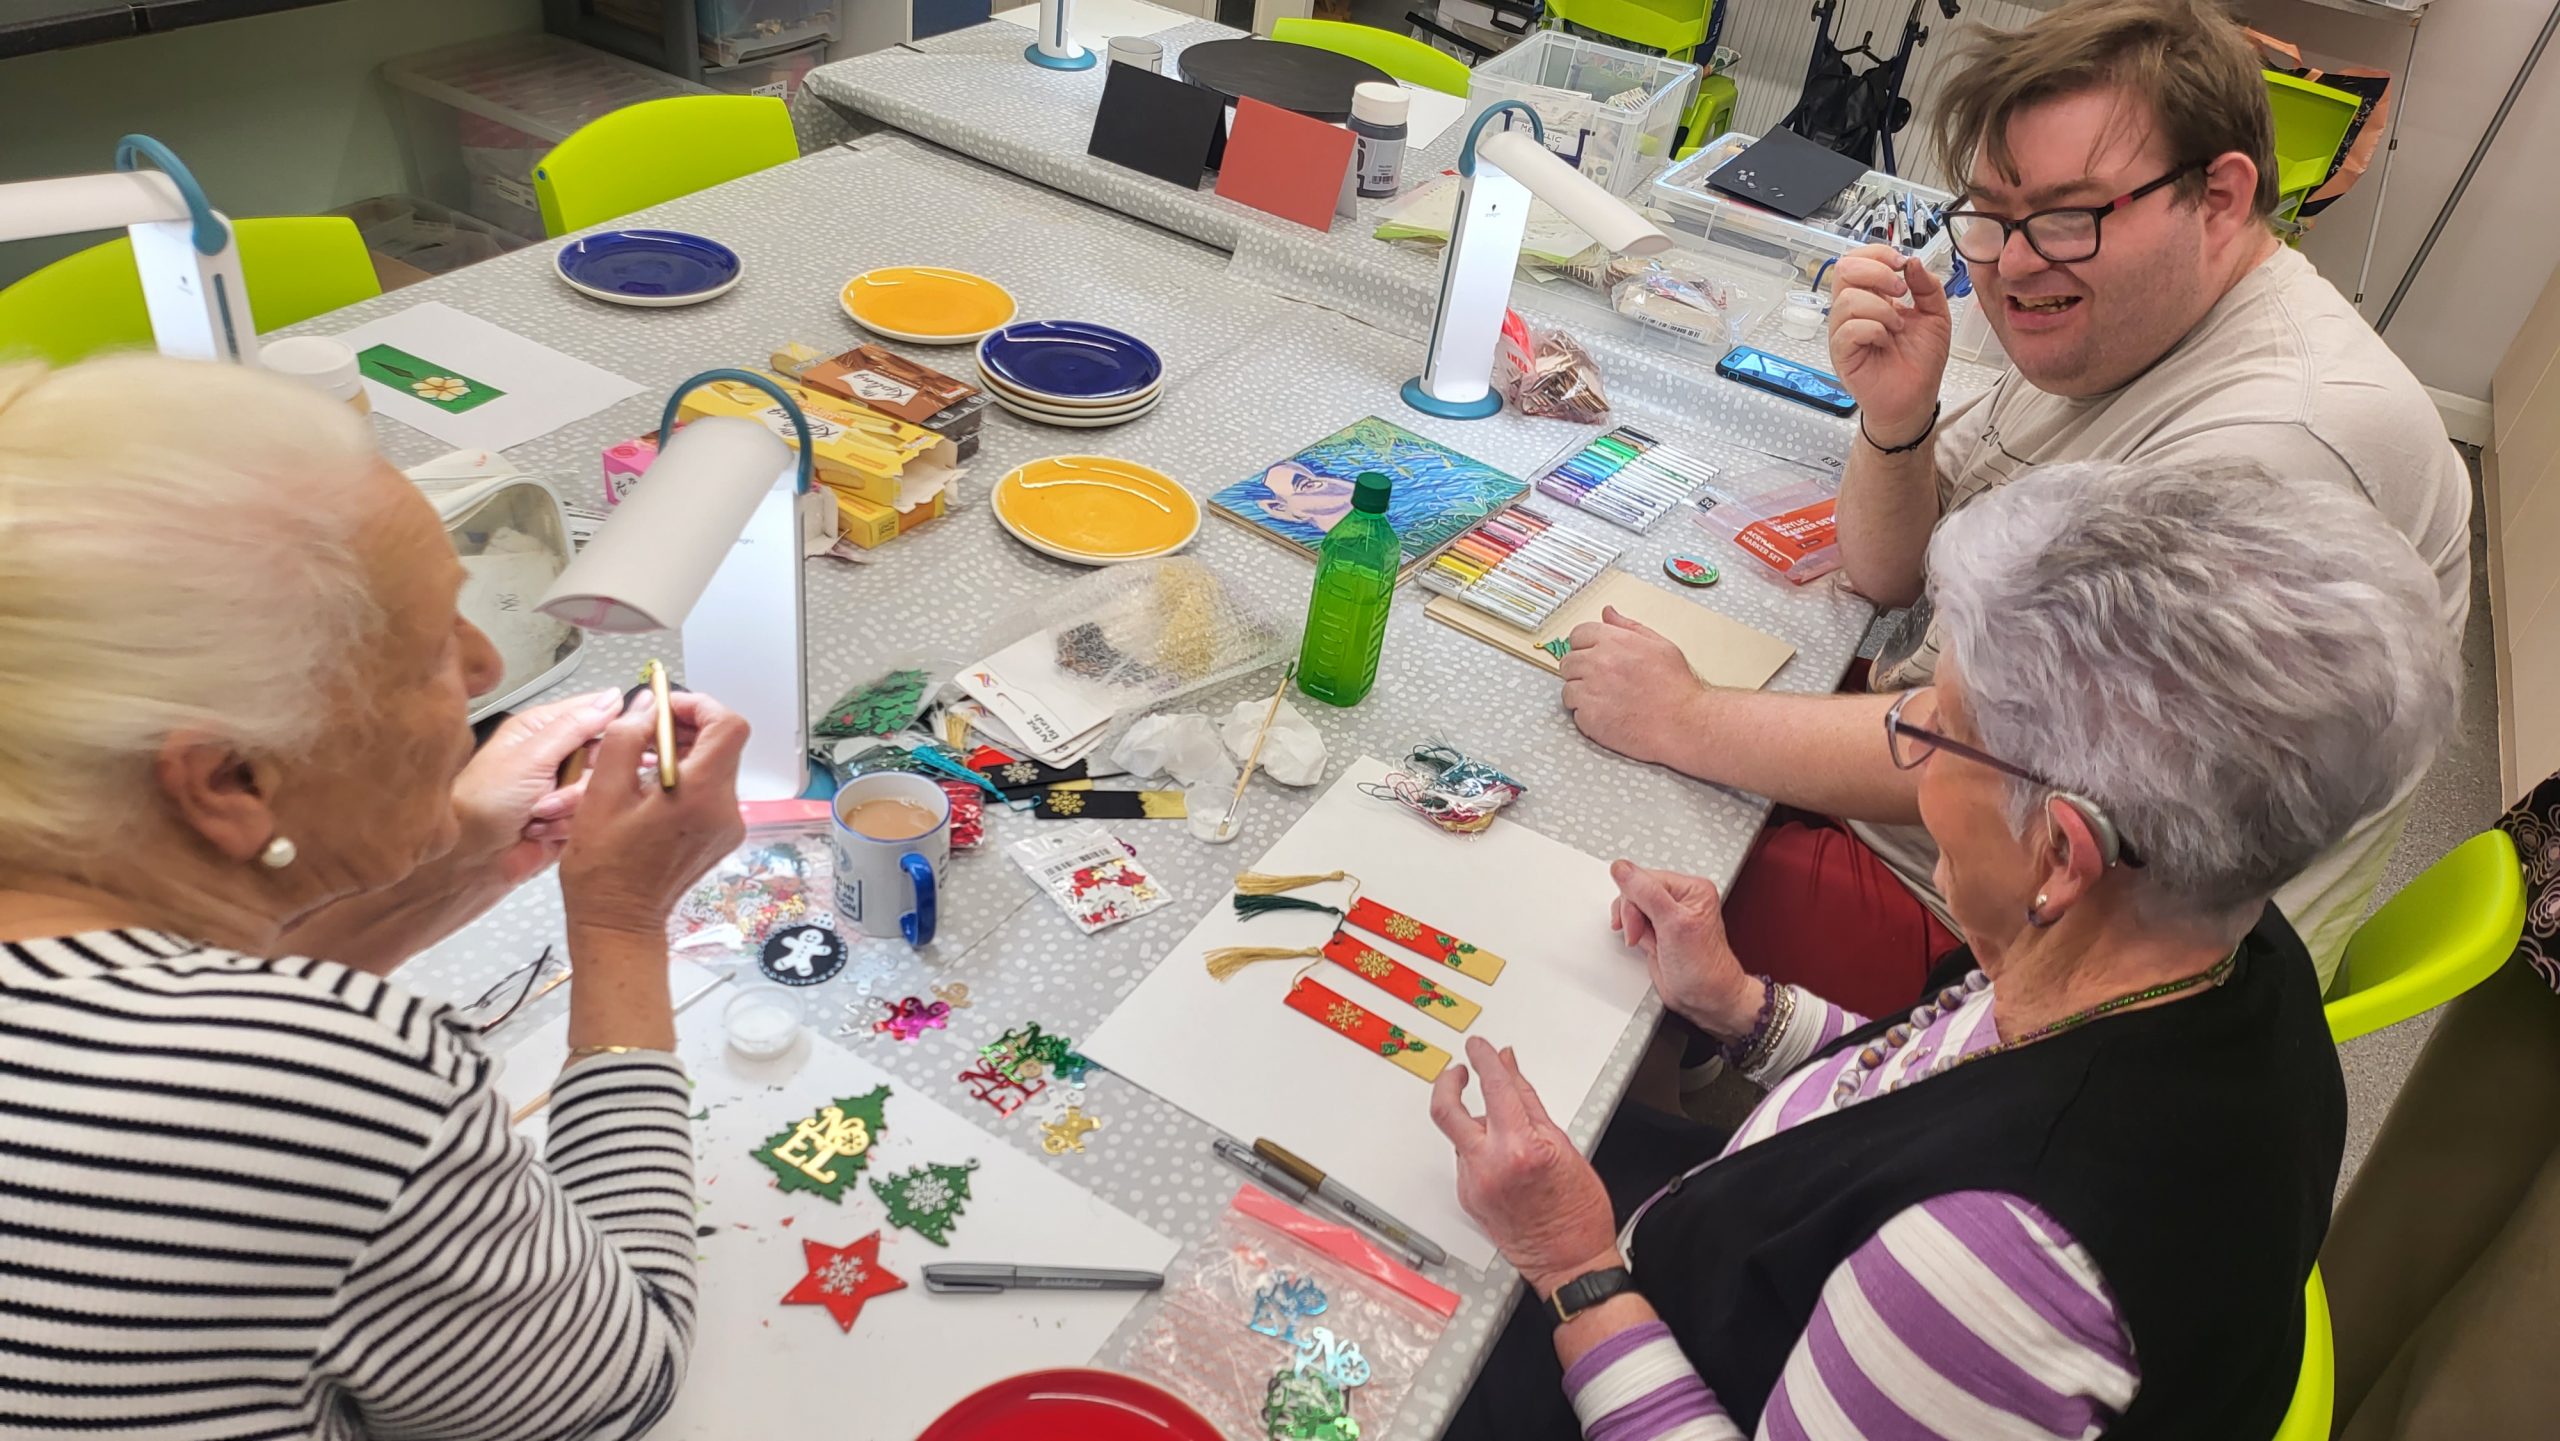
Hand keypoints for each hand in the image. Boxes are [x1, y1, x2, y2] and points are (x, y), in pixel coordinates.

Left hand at [450, 689, 622, 888]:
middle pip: (604, 755)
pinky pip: (591, 816)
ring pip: (600, 789)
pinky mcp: (568, 818)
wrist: (470, 858)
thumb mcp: (530, 756)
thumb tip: (611, 698)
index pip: (594, 712)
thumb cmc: (483, 802)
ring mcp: (562, 788)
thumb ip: (574, 727)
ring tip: (539, 814)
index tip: (629, 738)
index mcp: (542, 729)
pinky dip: (568, 826)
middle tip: (559, 786)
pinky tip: (541, 831)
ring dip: (571, 805)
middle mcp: (554, 755)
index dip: (615, 724)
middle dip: (585, 777)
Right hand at [558, 690, 750, 940]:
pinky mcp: (721, 836)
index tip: (665, 708)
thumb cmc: (604, 867)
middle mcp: (725, 809)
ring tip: (642, 760)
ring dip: (685, 752)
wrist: (619, 921)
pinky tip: (652, 787)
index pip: (728, 725)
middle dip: (687, 727)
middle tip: (646, 732)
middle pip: (724, 744)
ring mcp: (728, 825)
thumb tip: (647, 705)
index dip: (699, 706)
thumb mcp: (601, 793)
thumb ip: (626, 739)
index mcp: (700, 795)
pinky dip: (687, 777)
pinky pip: (711, 790)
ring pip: (717, 765)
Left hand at [1429, 1037, 1621, 1297]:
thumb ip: (1528, 1100)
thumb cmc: (1579, 1211)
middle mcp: (1489, 1165)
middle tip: (1458, 1070)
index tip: (1480, 1047)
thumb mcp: (1563, 1144)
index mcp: (1520, 1148)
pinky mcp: (1466, 1197)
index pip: (1494, 1087)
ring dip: (1474, 1123)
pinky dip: (1479, 1149)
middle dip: (1448, 1082)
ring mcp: (1473, 1183)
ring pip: (1458, 1136)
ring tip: (1506, 1133)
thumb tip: (1509, 1068)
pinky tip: (1504, 1160)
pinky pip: (1464, 1159)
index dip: (1484, 1059)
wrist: (1570, 1262)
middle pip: (1446, 1110)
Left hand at [1560, 607, 1706, 765]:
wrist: (1685, 722)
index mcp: (1614, 641)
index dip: (1584, 646)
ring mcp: (1592, 691)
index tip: (1592, 656)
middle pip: (1568, 662)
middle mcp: (1599, 663)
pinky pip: (1575, 713)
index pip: (1577, 634)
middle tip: (1602, 682)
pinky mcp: (1590, 718)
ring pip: (1568, 689)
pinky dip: (1587, 716)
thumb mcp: (1659, 645)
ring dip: (1582, 695)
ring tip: (1608, 701)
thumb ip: (1628, 626)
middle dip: (1581, 671)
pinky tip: (1608, 715)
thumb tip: (1608, 613)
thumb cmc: (1677, 687)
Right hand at [1610, 861, 1760, 1037]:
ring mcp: (1668, 915)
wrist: (1705, 999)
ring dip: (1634, 926)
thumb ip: (1646, 893)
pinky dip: (1635, 936)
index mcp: (1691, 889)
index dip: (1635, 899)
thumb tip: (1622, 869)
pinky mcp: (1658, 931)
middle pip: (1636, 891)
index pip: (1645, 878)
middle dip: (1633, 914)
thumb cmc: (1703, 968)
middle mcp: (1681, 899)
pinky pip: (1634, 923)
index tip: (1638, 922)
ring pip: (1632, 907)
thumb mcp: (1673, 925)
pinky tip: (1648, 946)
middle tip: (1641, 933)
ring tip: (1649, 942)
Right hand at [1826, 245, 1950, 446]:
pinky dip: (1873, 329)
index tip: (1901, 263)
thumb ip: (1928, 286)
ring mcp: (1844, 332)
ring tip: (1897, 326)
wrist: (1917, 399)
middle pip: (1844, 270)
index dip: (1877, 253)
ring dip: (1880, 308)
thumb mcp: (1936, 316)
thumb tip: (1913, 262)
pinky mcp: (1842, 354)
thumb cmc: (1921, 362)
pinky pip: (1848, 329)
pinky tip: (1886, 340)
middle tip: (1900, 290)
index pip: (1858, 260)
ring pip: (1847, 300)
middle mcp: (1853, 311)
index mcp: (1872, 297)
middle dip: (1877, 273)